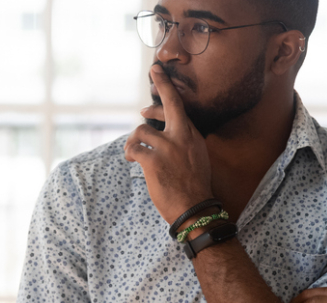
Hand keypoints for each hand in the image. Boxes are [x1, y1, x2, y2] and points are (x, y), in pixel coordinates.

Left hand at [124, 64, 213, 222]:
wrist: (195, 209)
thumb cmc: (193, 186)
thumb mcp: (196, 158)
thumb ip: (183, 142)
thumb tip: (164, 132)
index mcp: (192, 135)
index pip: (179, 106)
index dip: (166, 89)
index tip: (157, 75)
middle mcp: (182, 136)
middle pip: (169, 103)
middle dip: (162, 84)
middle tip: (154, 70)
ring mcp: (167, 148)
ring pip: (141, 131)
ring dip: (134, 141)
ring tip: (134, 153)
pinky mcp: (153, 161)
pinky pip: (133, 149)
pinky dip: (130, 154)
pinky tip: (133, 161)